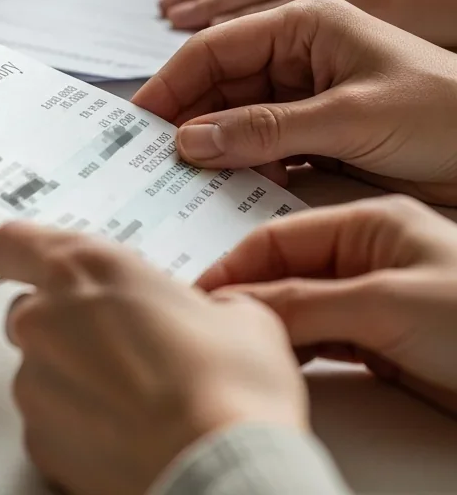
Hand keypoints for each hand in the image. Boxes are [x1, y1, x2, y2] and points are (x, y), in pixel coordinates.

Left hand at [0, 221, 304, 494]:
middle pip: (31, 310)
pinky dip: (77, 426)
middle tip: (126, 343)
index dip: (26, 255)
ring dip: (76, 378)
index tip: (41, 265)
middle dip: (68, 324)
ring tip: (140, 400)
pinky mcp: (37, 441)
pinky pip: (49, 422)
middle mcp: (45, 321)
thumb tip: (209, 318)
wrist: (220, 473)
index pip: (13, 243)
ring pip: (40, 370)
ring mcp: (34, 384)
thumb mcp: (241, 317)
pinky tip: (128, 434)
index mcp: (87, 270)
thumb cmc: (229, 394)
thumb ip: (196, 303)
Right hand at [133, 0, 456, 204]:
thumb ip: (266, 130)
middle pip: (215, 84)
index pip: (214, 47)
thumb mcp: (351, 119)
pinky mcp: (312, 134)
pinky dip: (239, 169)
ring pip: (231, 119)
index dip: (170, 83)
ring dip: (210, 149)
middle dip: (184, 120)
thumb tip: (190, 140)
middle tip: (150, 160)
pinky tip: (226, 190)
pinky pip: (256, 148)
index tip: (136, 123)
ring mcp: (303, 95)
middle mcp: (296, 54)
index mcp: (305, 23)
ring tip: (183, 180)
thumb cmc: (445, 116)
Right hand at [199, 195, 456, 412]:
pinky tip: (269, 360)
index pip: (276, 236)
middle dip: (240, 292)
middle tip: (201, 320)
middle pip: (280, 270)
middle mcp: (369, 254)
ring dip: (263, 324)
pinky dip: (289, 348)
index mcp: (371, 221)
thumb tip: (234, 307)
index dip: (231, 265)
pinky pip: (316, 337)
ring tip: (228, 344)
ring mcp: (375, 297)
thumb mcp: (387, 305)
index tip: (195, 294)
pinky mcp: (381, 338)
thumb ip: (304, 301)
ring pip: (295, 306)